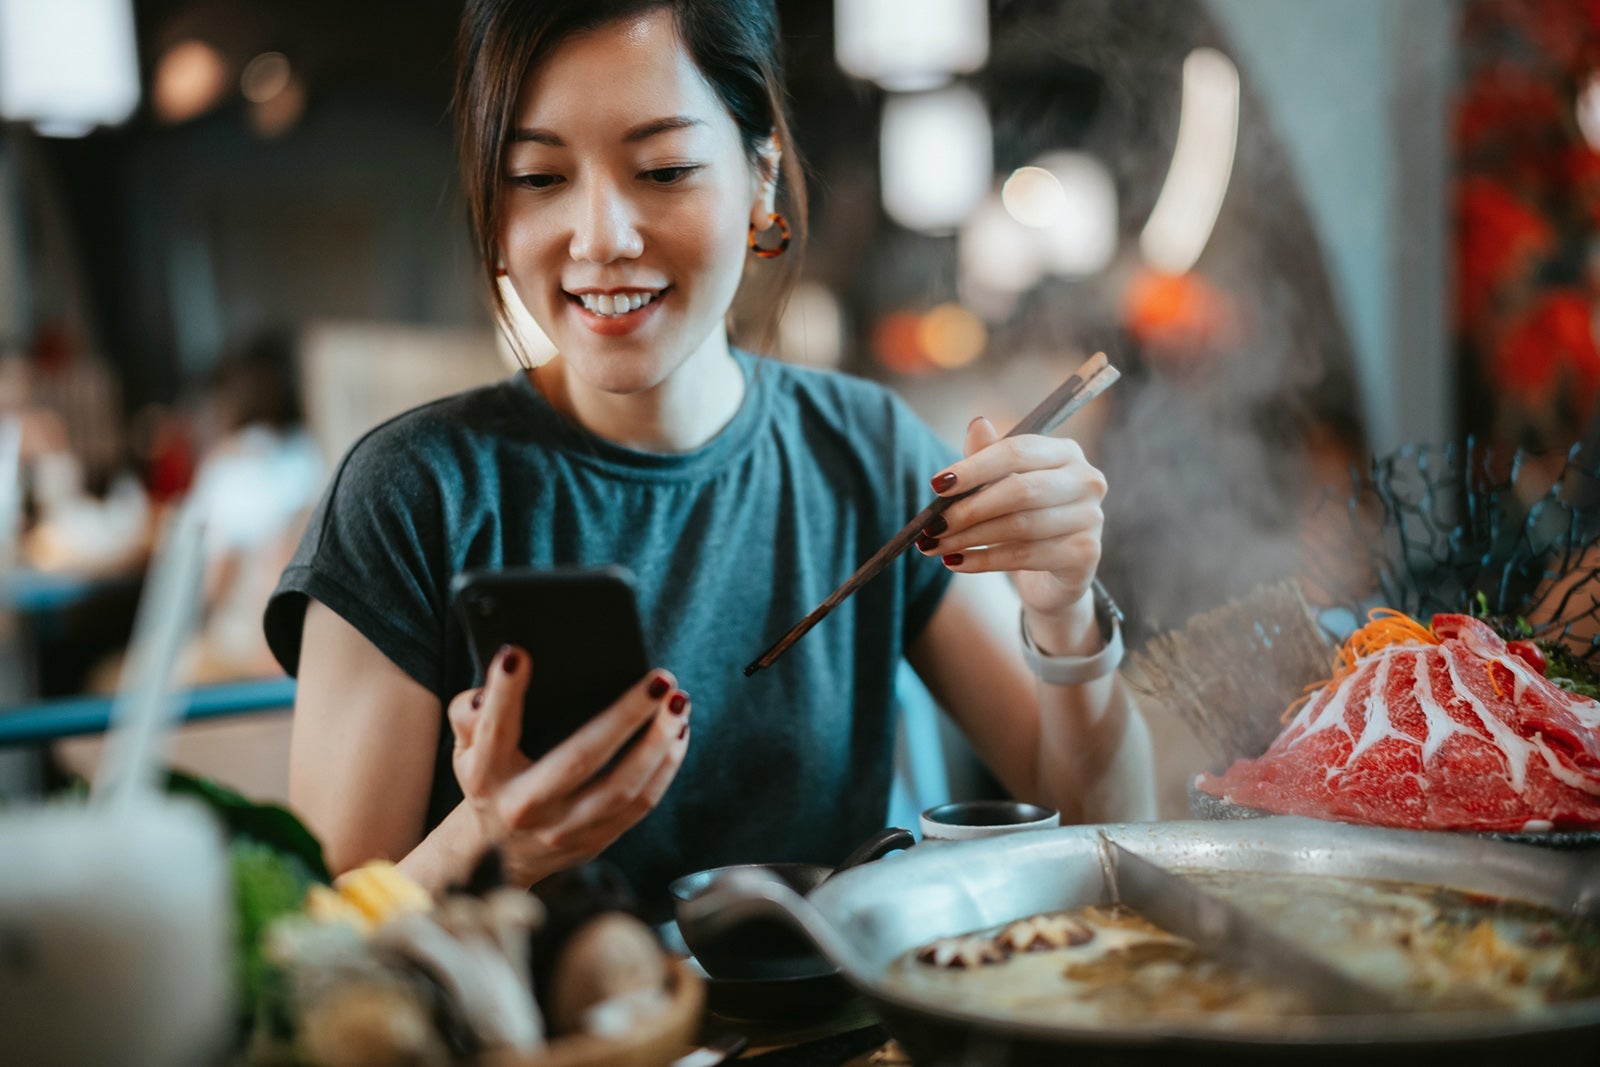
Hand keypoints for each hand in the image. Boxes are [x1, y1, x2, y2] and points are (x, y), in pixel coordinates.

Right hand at [447, 645, 690, 887]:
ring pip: (623, 788)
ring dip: (659, 743)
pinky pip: (640, 805)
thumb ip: (467, 714)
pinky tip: (678, 733)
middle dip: (625, 716)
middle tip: (659, 680)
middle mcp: (524, 806)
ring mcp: (563, 830)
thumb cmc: (488, 780)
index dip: (504, 695)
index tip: (518, 654)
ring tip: (679, 703)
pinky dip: (665, 767)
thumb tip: (490, 684)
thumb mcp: (465, 749)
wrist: (496, 853)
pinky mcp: (594, 842)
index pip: (494, 731)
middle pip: (580, 760)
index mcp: (486, 776)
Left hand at [918, 416, 1105, 638]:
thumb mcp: (1001, 484)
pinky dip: (984, 560)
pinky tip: (956, 562)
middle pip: (1019, 490)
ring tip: (934, 546)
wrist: (1054, 574)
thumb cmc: (1024, 517)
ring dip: (969, 538)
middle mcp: (1086, 480)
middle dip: (969, 509)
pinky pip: (1025, 556)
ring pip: (1020, 526)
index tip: (936, 485)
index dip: (974, 468)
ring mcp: (1091, 518)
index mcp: (1066, 452)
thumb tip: (978, 423)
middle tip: (931, 525)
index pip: (1017, 451)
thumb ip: (988, 457)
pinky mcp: (1086, 555)